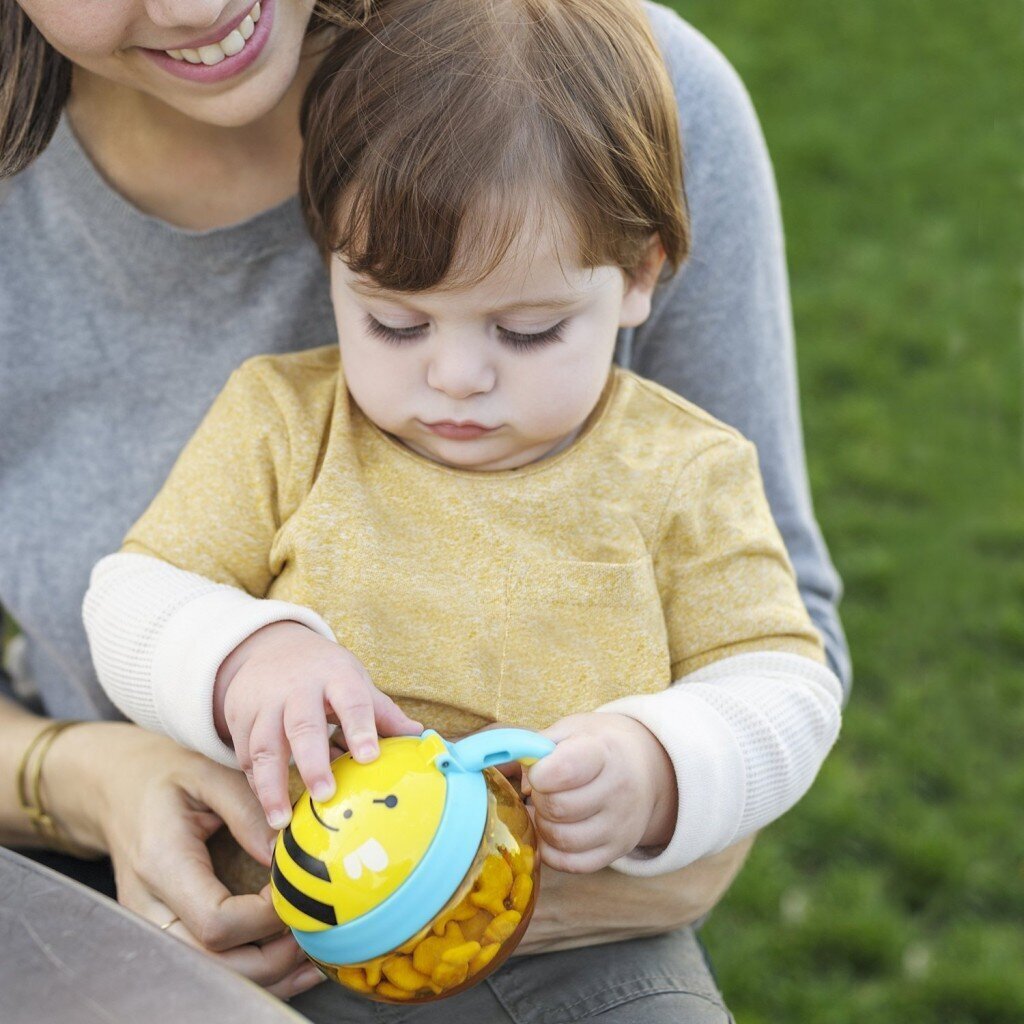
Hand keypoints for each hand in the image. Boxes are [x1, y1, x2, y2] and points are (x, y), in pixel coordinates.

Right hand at [45, 721, 323, 998]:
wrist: (116, 790)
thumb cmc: (164, 777)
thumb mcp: (209, 775)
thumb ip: (248, 811)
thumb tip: (285, 854)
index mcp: (161, 864)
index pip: (217, 921)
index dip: (265, 916)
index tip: (297, 889)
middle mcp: (149, 909)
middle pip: (215, 964)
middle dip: (273, 957)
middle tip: (316, 928)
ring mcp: (152, 928)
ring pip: (214, 975)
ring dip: (268, 973)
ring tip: (313, 950)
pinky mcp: (164, 933)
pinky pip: (209, 967)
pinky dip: (252, 971)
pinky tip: (289, 962)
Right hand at [214, 621, 422, 827]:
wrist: (271, 648)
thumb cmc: (325, 674)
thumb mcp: (355, 682)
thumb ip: (383, 714)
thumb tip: (422, 739)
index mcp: (336, 676)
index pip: (353, 701)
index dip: (361, 728)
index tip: (370, 757)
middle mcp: (298, 688)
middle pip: (303, 725)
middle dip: (313, 762)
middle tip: (326, 795)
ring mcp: (265, 703)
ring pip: (264, 745)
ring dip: (271, 785)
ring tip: (282, 821)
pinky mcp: (239, 719)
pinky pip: (244, 755)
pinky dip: (254, 784)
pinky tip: (266, 808)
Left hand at [522, 713, 676, 873]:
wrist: (646, 767)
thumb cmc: (599, 746)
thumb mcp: (572, 730)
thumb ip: (538, 745)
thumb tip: (517, 772)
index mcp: (605, 753)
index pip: (565, 769)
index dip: (540, 773)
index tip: (539, 770)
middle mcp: (619, 791)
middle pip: (558, 807)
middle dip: (540, 799)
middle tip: (544, 789)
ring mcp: (621, 825)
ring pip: (562, 839)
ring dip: (543, 825)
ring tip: (549, 809)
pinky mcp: (618, 850)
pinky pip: (572, 864)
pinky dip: (552, 851)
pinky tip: (553, 831)